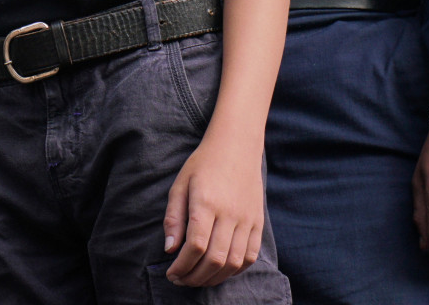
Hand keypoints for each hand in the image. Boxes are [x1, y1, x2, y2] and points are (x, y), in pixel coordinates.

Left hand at [163, 136, 264, 287]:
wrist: (236, 147)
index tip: (171, 272)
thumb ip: (173, 218)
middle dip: (195, 277)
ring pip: (233, 262)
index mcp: (206, 202)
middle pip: (215, 259)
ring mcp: (247, 219)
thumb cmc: (203, 165)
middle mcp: (229, 213)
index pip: (195, 245)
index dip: (182, 266)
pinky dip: (235, 270)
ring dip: (214, 277)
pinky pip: (250, 256)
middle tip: (181, 280)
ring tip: (198, 279)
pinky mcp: (258, 222)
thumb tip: (170, 249)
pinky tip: (220, 271)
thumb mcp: (180, 184)